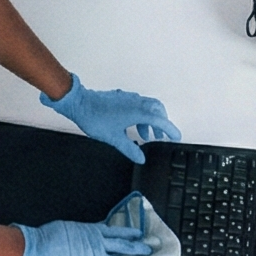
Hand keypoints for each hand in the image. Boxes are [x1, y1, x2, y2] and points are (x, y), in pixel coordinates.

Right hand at [15, 215, 153, 255]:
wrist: (40, 247)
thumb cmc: (50, 234)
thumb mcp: (69, 227)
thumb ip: (81, 233)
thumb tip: (83, 236)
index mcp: (93, 230)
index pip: (116, 232)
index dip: (129, 233)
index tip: (139, 234)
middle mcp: (97, 243)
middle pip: (122, 245)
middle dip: (136, 247)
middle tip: (148, 249)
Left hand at [43, 75, 180, 164]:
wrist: (78, 103)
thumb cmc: (95, 118)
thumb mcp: (114, 138)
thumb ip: (129, 149)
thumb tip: (140, 158)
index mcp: (138, 111)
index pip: (160, 120)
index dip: (170, 129)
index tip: (176, 136)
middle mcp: (135, 102)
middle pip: (157, 109)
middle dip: (161, 123)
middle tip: (161, 137)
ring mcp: (127, 98)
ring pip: (146, 106)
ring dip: (149, 120)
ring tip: (145, 136)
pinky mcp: (120, 97)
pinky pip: (136, 105)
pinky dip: (139, 115)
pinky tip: (131, 126)